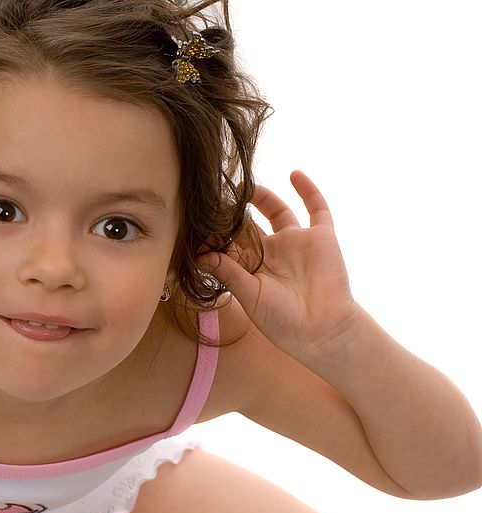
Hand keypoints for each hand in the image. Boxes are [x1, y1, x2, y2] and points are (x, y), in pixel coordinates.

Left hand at [197, 171, 358, 362]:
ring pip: (275, 210)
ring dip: (260, 196)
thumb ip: (228, 273)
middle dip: (232, 212)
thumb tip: (201, 255)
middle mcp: (271, 252)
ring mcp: (296, 243)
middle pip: (248, 224)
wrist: (323, 331)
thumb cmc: (283, 322)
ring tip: (243, 185)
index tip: (198, 221)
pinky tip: (293, 174)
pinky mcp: (320, 237)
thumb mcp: (249, 296)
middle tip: (215, 195)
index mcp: (251, 268)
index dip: (215, 233)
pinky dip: (308, 190)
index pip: (228, 243)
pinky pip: (316, 208)